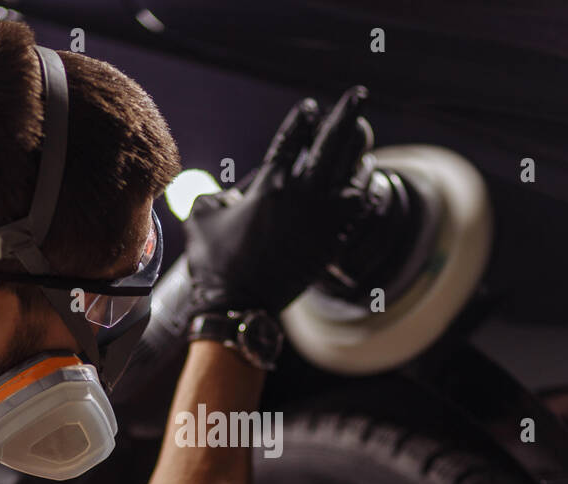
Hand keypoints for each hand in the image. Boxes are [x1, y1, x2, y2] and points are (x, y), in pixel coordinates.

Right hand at [184, 87, 374, 317]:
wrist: (238, 304)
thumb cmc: (214, 262)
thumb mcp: (201, 216)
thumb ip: (214, 193)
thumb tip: (226, 192)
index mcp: (269, 183)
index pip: (292, 138)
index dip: (303, 119)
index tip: (311, 108)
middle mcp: (300, 194)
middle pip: (332, 143)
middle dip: (347, 114)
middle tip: (358, 95)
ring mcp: (321, 218)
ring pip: (353, 171)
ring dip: (360, 149)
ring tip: (363, 134)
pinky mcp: (333, 241)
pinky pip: (359, 206)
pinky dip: (365, 187)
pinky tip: (366, 177)